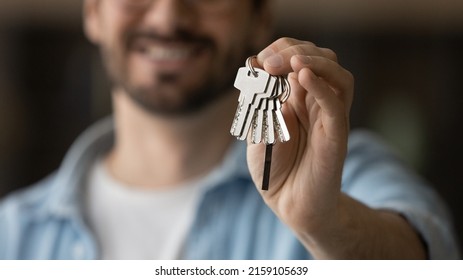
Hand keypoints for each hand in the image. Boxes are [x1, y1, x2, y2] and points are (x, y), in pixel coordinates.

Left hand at [247, 37, 353, 237]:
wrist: (288, 203)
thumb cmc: (272, 168)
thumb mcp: (256, 131)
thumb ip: (258, 105)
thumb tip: (259, 73)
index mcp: (298, 97)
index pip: (299, 57)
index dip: (281, 50)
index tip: (258, 60)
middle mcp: (316, 102)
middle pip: (322, 59)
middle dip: (295, 51)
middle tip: (269, 62)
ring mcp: (328, 117)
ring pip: (338, 76)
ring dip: (315, 61)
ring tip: (291, 62)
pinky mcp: (335, 135)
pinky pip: (336, 104)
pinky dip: (322, 86)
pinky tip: (302, 76)